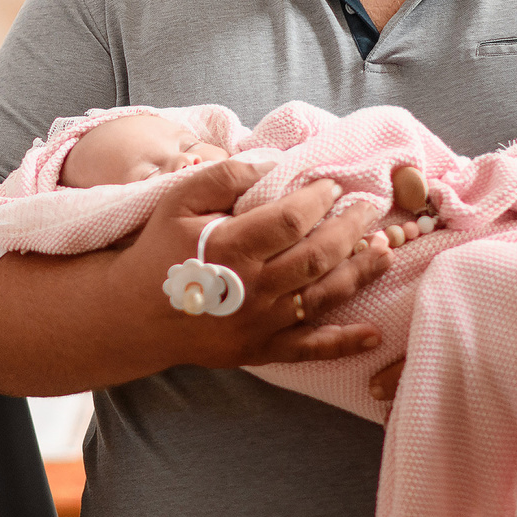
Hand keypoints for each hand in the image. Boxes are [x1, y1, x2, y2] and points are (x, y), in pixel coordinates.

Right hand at [111, 158, 392, 369]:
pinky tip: (374, 333)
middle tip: (370, 211)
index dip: (319, 200)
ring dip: (359, 273)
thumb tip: (271, 166)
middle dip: (350, 230)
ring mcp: (259, 324)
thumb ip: (223, 176)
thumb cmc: (158, 251)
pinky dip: (344, 342)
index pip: (290, 220)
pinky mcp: (260, 350)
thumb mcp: (178, 201)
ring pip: (323, 297)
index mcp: (231, 248)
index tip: (333, 187)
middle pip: (317, 256)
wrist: (132, 314)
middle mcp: (251, 289)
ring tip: (384, 251)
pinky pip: (310, 349)